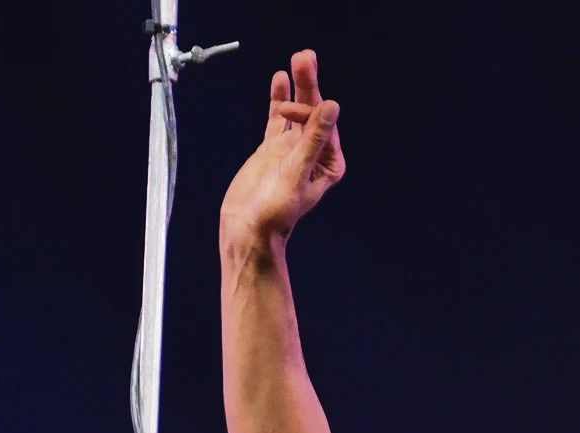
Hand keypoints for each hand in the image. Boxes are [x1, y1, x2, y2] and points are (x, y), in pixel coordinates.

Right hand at [218, 50, 343, 251]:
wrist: (246, 228)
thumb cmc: (274, 210)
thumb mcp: (296, 172)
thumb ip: (313, 139)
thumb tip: (332, 107)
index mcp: (328, 162)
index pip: (323, 124)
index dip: (309, 109)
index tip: (288, 111)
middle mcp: (313, 153)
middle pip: (313, 111)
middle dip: (309, 84)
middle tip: (305, 57)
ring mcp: (293, 148)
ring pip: (297, 111)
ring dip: (296, 87)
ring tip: (298, 59)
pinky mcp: (273, 148)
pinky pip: (278, 118)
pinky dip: (278, 99)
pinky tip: (280, 80)